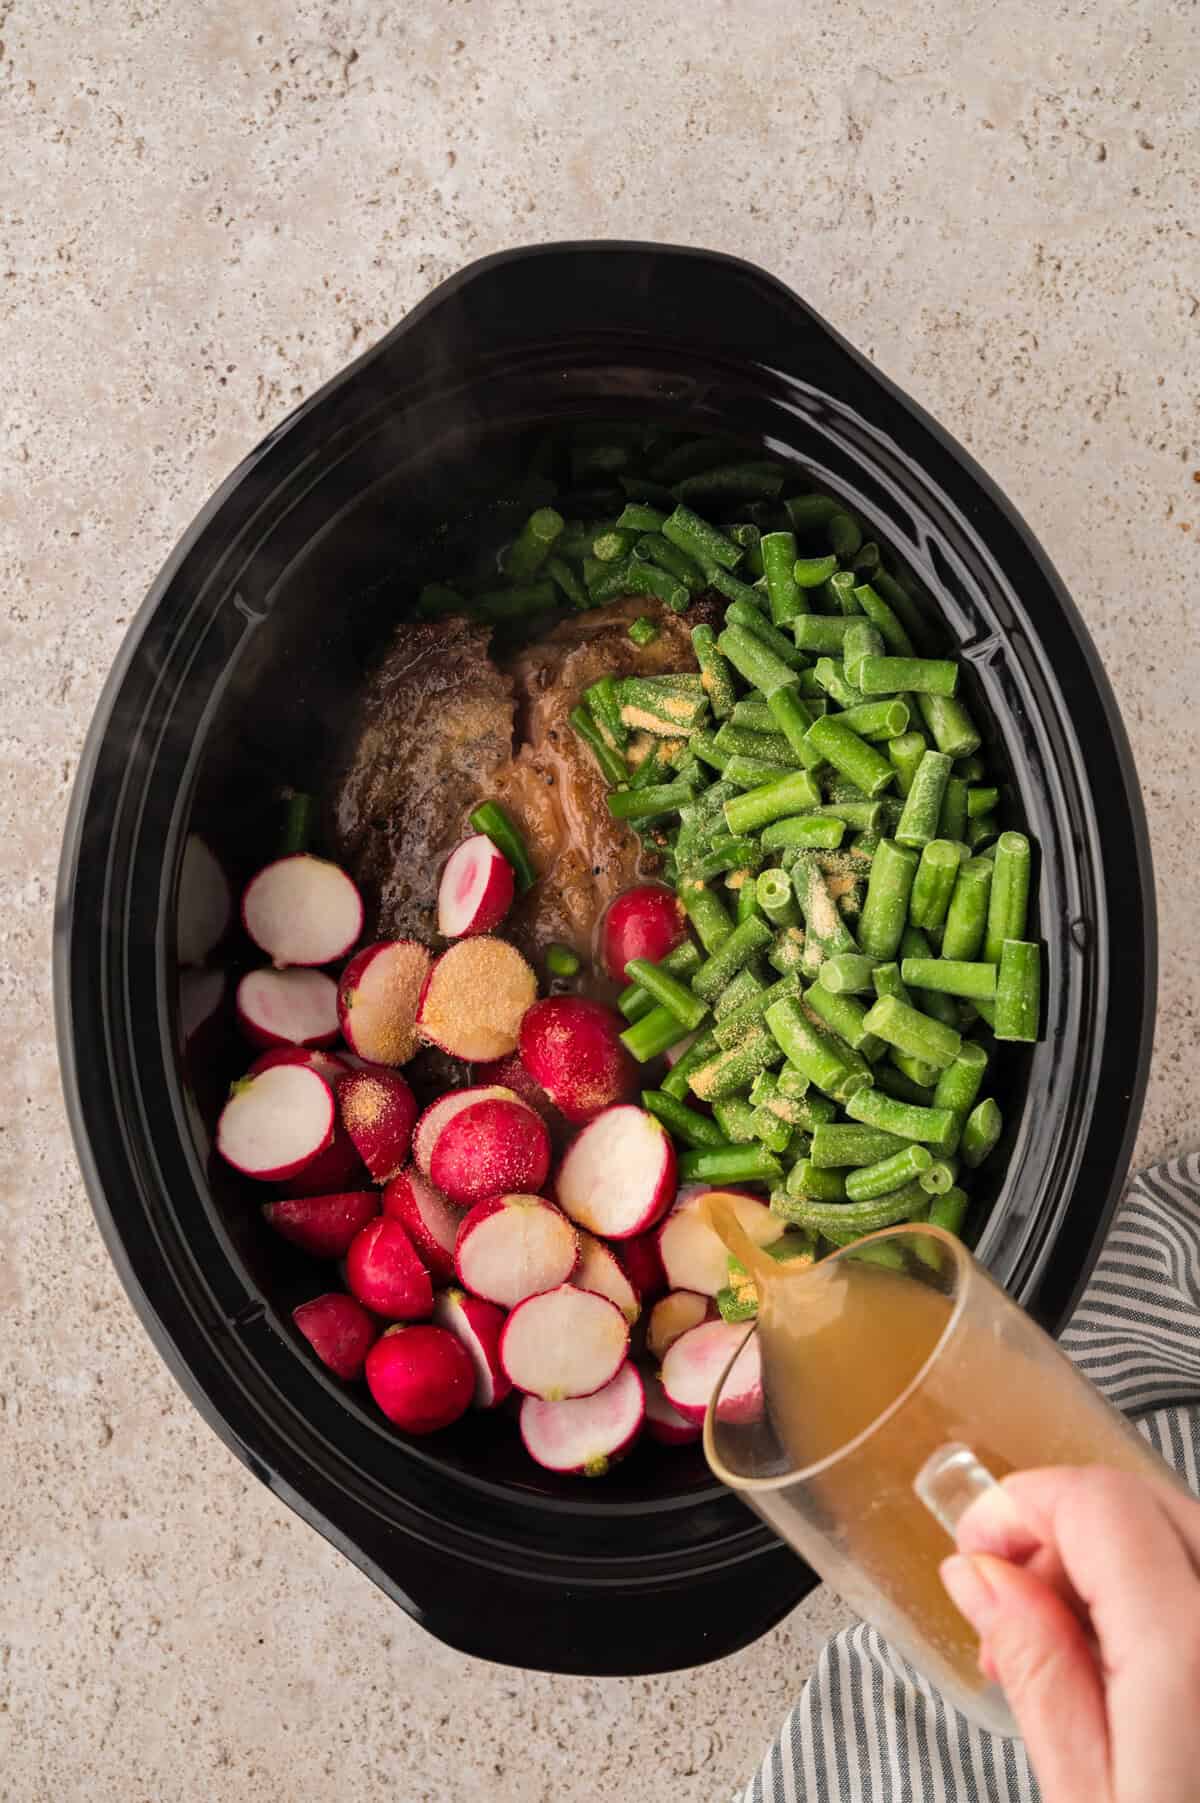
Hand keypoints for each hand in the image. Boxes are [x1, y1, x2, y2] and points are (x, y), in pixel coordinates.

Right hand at [941, 1466, 1199, 1802]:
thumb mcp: (1088, 1797)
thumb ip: (1037, 1666)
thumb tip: (983, 1572)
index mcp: (1195, 1655)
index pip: (1098, 1504)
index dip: (1022, 1505)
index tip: (976, 1549)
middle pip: (1148, 1502)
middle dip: (1064, 1531)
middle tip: (1010, 1608)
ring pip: (1191, 1539)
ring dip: (1117, 1562)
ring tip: (1071, 1654)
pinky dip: (1169, 1599)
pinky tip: (1136, 1669)